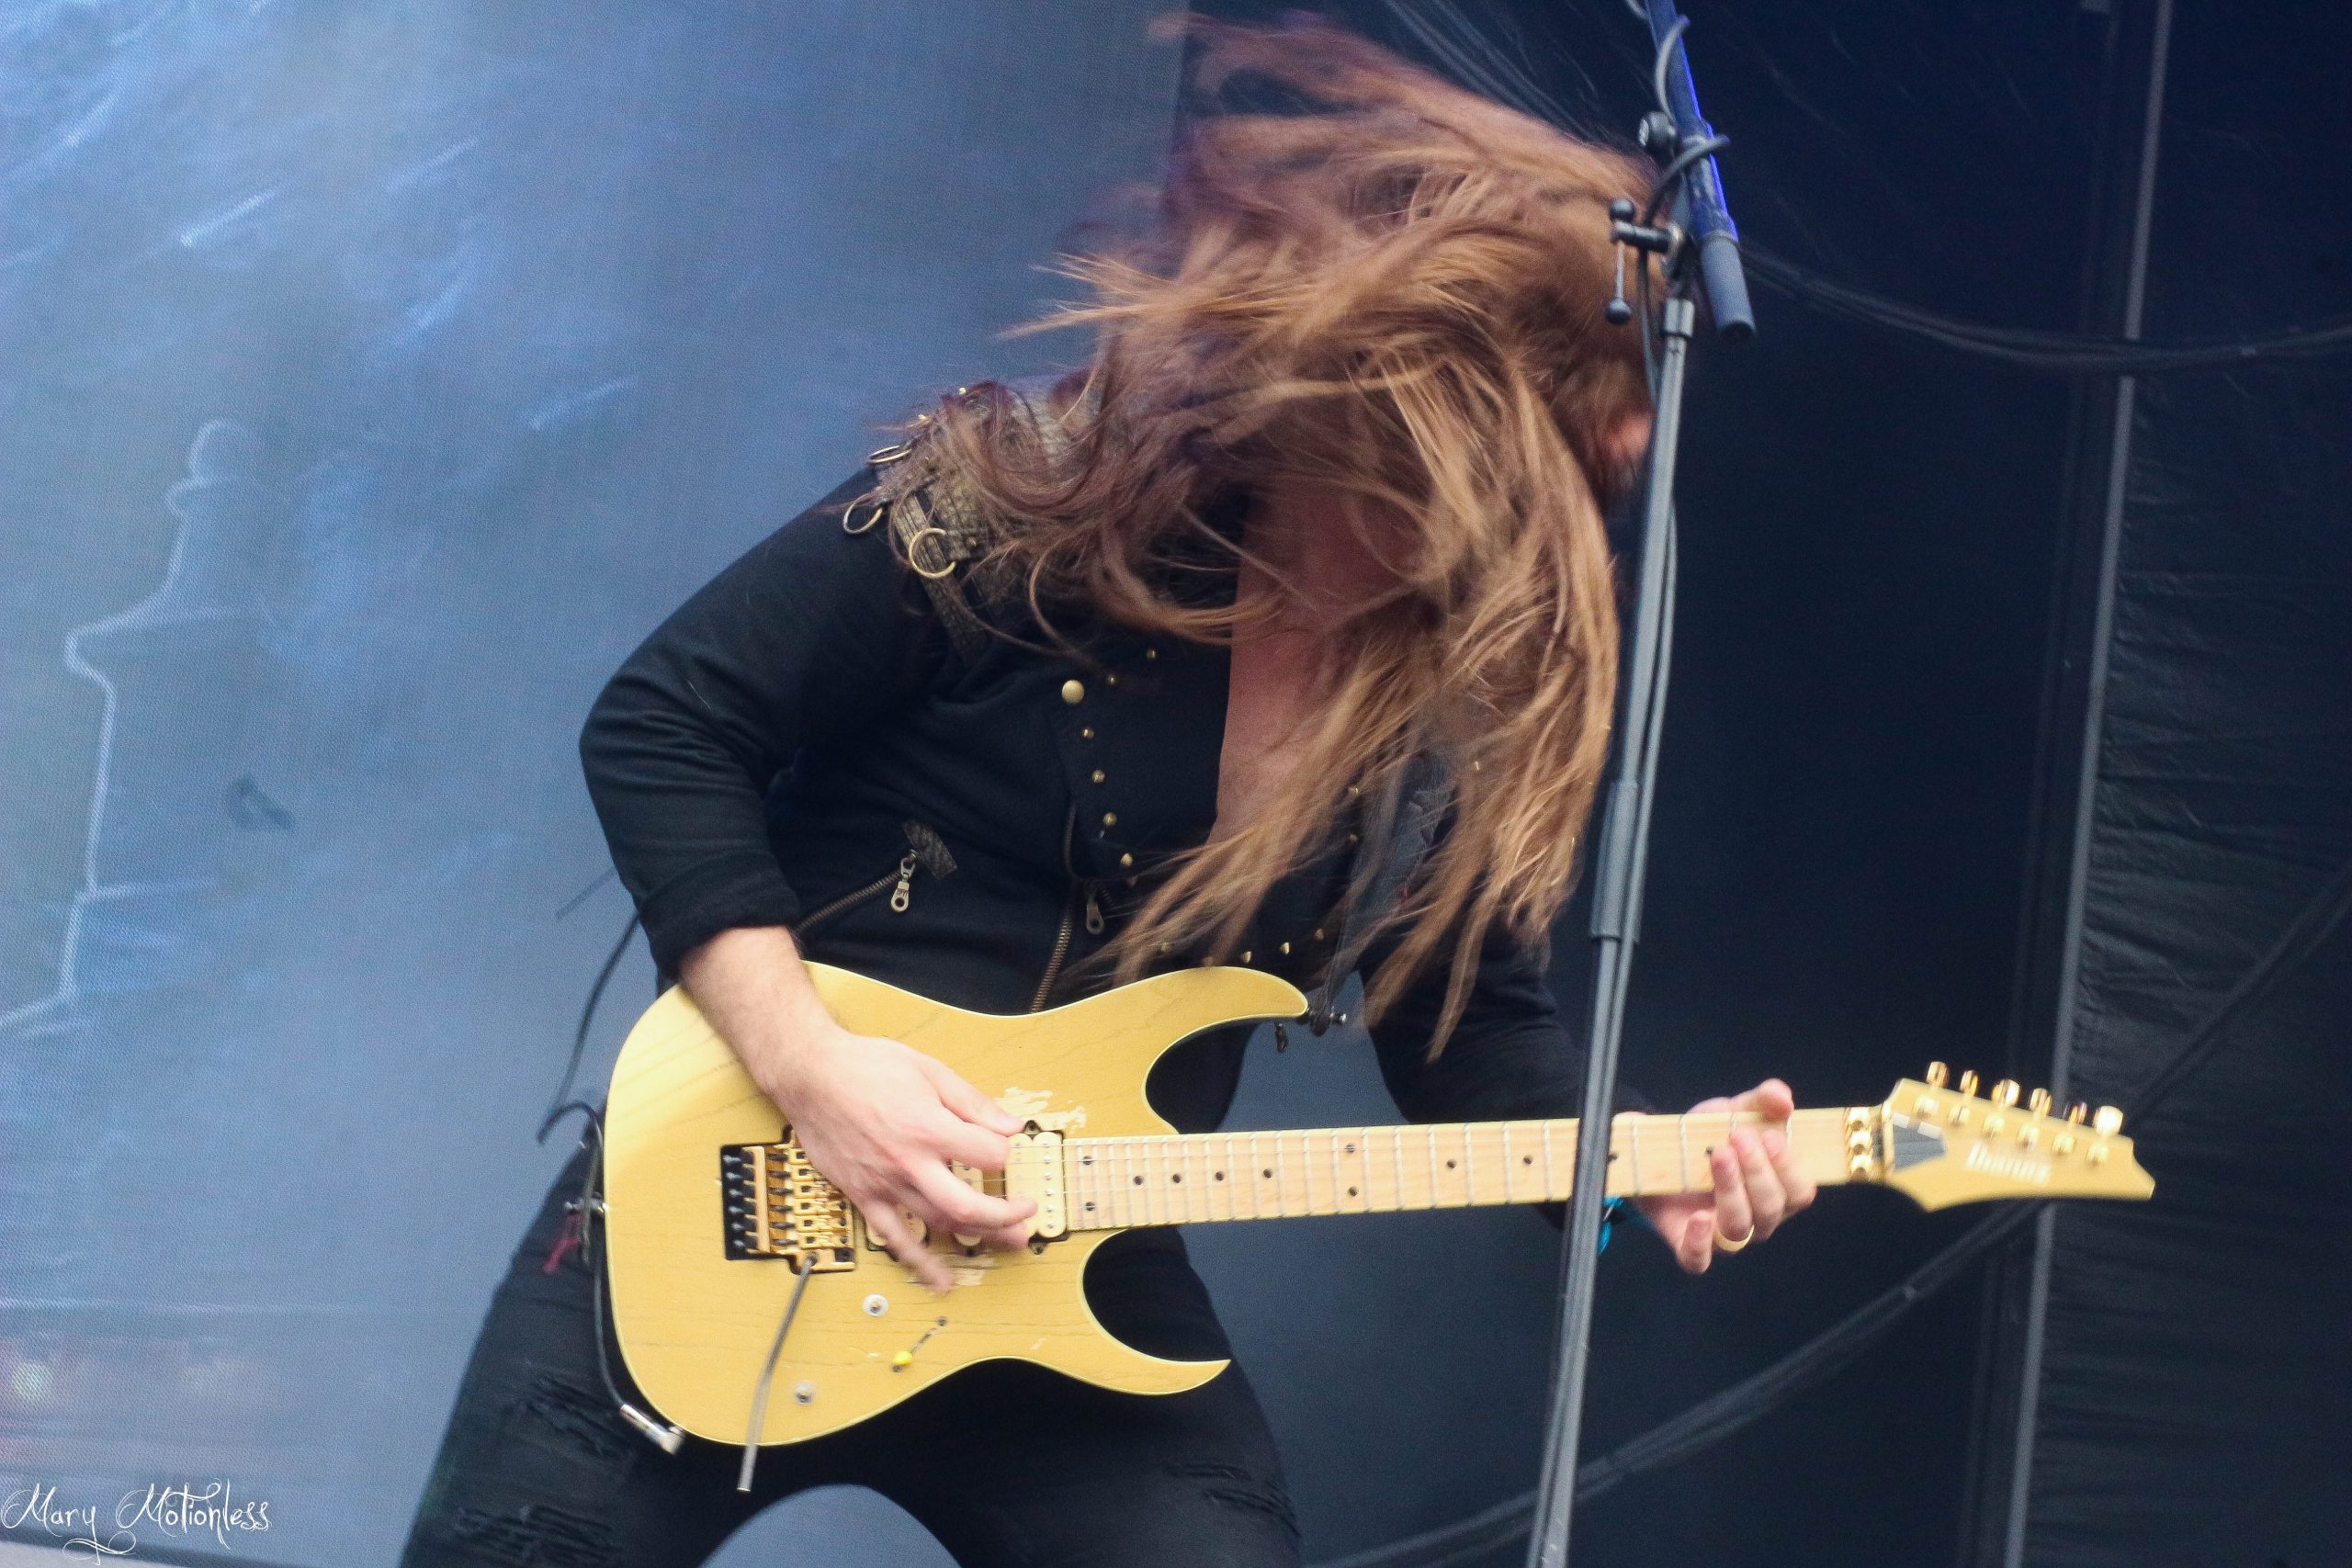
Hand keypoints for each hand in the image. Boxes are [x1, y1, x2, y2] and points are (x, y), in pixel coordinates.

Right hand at [762, 1026, 1036, 1290]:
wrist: (810, 1076)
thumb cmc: (865, 1066)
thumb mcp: (929, 1070)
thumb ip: (972, 1102)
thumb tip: (1010, 1124)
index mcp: (928, 1128)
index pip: (988, 1154)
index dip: (1005, 1151)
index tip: (1006, 1146)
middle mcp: (908, 1163)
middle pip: (968, 1205)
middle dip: (1005, 1215)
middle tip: (1027, 1214)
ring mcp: (885, 1184)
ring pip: (938, 1224)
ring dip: (977, 1236)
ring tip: (1007, 1241)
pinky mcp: (865, 1196)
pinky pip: (895, 1239)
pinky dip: (920, 1263)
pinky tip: (942, 1280)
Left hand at [1632, 1078, 1816, 1274]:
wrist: (1655, 1152)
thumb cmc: (1707, 1137)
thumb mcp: (1733, 1111)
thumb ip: (1762, 1100)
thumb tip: (1783, 1098)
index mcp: (1776, 1190)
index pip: (1800, 1192)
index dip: (1790, 1167)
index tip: (1769, 1135)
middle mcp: (1757, 1218)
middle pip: (1771, 1208)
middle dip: (1757, 1171)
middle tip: (1736, 1137)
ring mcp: (1723, 1235)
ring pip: (1740, 1228)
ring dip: (1731, 1190)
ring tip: (1718, 1156)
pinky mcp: (1688, 1244)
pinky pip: (1698, 1260)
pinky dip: (1699, 1243)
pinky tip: (1698, 1217)